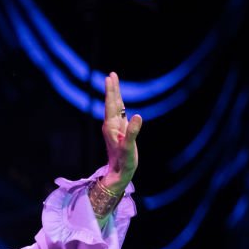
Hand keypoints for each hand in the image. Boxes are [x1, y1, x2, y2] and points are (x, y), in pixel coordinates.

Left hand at [101, 72, 141, 192]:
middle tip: (111, 75)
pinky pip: (120, 115)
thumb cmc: (123, 162)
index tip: (110, 77)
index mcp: (111, 126)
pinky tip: (121, 103)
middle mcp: (111, 125)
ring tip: (114, 84)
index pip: (112, 104)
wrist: (119, 174)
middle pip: (112, 103)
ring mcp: (115, 129)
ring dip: (115, 95)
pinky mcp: (120, 133)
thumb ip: (132, 132)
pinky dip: (120, 106)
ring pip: (116, 108)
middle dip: (112, 89)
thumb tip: (138, 116)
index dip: (111, 90)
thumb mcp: (129, 147)